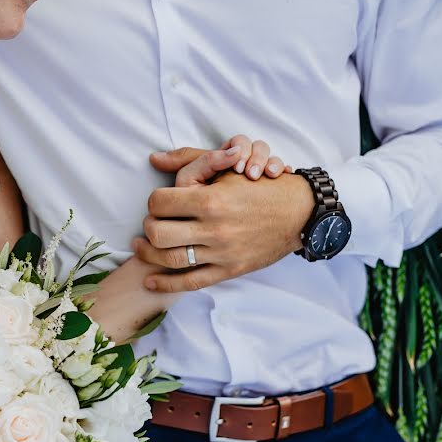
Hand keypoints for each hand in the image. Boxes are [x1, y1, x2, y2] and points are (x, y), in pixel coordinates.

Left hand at [135, 141, 313, 291]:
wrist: (300, 212)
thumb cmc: (262, 186)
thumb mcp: (228, 167)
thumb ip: (192, 161)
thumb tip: (155, 158)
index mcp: (211, 200)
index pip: (159, 202)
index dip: (154, 200)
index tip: (158, 202)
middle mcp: (214, 228)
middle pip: (158, 232)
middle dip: (148, 227)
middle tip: (149, 223)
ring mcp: (221, 252)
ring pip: (171, 259)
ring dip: (148, 254)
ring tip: (141, 246)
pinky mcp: (229, 269)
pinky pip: (191, 282)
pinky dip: (167, 284)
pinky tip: (150, 281)